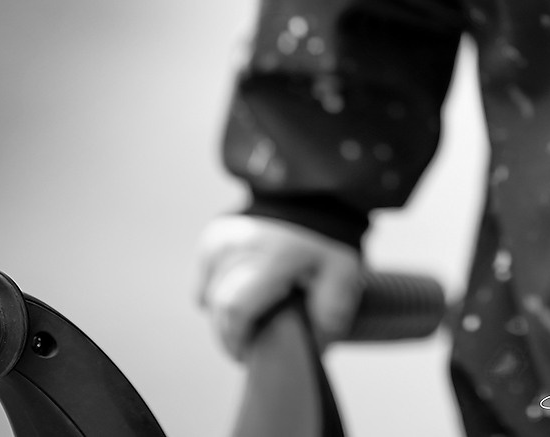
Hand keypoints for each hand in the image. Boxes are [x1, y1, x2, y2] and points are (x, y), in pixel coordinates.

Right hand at [196, 214, 363, 358]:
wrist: (312, 194)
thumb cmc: (327, 240)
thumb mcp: (343, 275)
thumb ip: (329, 313)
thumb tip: (311, 347)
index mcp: (270, 258)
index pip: (234, 309)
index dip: (236, 340)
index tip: (248, 355)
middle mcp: (237, 247)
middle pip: (218, 309)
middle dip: (232, 333)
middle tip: (255, 338)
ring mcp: (220, 240)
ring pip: (209, 297)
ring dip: (228, 312)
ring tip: (257, 305)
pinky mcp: (211, 238)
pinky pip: (206, 281)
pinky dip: (221, 290)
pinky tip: (245, 284)